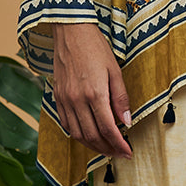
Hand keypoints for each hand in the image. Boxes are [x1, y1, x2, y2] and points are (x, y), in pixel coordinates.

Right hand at [52, 24, 132, 158]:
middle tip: (119, 153)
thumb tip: (127, 122)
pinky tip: (88, 135)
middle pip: (92, 136)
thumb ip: (120, 98)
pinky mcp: (57, 97)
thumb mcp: (115, 71)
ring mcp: (65, 100)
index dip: (119, 144)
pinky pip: (66, 124)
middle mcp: (77, 100)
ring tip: (106, 148)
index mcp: (94, 93)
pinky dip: (77, 134)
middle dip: (107, 149)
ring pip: (77, 134)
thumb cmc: (95, 48)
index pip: (108, 129)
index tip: (128, 152)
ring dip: (92, 146)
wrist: (70, 32)